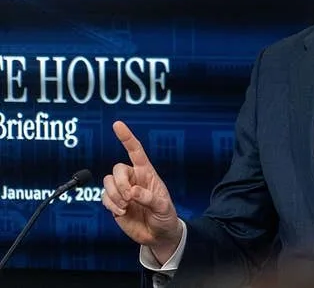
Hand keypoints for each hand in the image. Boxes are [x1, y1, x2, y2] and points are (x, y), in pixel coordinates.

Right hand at [102, 120, 182, 263]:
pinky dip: (110, 204)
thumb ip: (149, 198)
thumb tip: (132, 192)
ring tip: (126, 206)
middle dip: (120, 183)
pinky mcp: (114, 203)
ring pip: (107, 182)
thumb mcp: (163, 207)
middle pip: (117, 169)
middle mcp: (133, 179)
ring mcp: (122, 191)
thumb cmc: (165, 216)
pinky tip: (122, 212)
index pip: (136, 151)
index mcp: (147, 173)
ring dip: (114, 195)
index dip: (127, 138)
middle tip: (129, 197)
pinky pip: (104, 197)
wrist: (158, 234)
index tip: (117, 125)